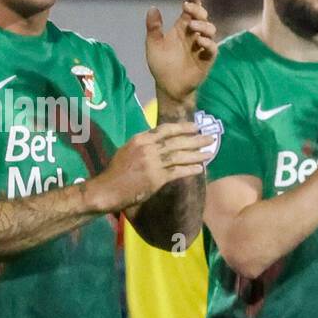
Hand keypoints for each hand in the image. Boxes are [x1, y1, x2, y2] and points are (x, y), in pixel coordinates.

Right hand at [86, 122, 213, 213]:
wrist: (108, 190)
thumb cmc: (116, 172)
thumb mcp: (128, 151)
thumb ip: (144, 145)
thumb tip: (162, 143)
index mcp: (139, 139)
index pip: (165, 129)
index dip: (182, 127)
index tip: (196, 127)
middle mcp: (147, 148)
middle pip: (176, 141)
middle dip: (195, 139)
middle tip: (210, 138)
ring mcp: (152, 163)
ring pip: (179, 156)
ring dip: (196, 154)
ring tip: (210, 153)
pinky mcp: (156, 178)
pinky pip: (177, 171)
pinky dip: (190, 169)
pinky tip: (200, 169)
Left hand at [146, 0, 217, 104]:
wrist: (168, 86)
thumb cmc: (161, 65)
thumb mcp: (153, 44)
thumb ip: (154, 27)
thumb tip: (153, 8)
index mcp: (182, 29)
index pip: (191, 11)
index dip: (194, 0)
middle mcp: (194, 35)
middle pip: (202, 17)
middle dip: (198, 10)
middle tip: (188, 8)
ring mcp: (202, 47)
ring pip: (210, 30)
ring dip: (203, 25)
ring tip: (192, 26)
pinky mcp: (207, 59)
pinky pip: (212, 48)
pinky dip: (208, 43)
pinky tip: (199, 41)